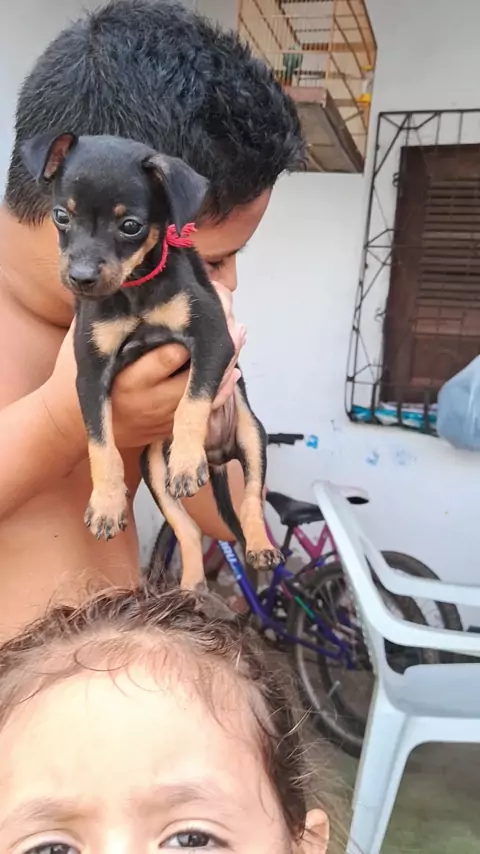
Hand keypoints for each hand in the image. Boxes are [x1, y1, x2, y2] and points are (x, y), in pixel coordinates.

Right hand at [43, 281, 245, 451]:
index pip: (172, 355)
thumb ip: (112, 312)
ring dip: (226, 365)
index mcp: (129, 377)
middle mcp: (149, 401)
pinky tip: (231, 368)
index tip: (210, 308)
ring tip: (239, 336)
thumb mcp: (92, 337)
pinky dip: (220, 387)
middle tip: (236, 322)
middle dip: (219, 349)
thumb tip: (136, 272)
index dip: (194, 332)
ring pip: (206, 393)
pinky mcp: (169, 427)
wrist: (73, 421)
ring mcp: (161, 417)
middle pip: (196, 373)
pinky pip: (203, 410)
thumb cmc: (80, 368)